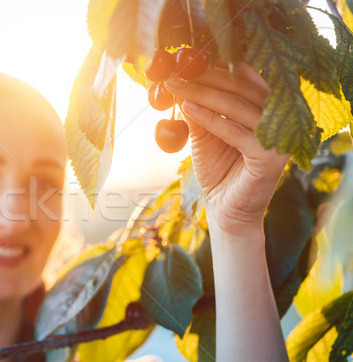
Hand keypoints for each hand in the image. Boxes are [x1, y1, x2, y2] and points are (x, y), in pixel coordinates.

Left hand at [165, 62, 288, 232]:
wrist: (224, 208)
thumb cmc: (217, 168)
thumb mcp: (204, 134)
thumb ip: (200, 108)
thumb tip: (182, 77)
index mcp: (268, 109)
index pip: (244, 80)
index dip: (216, 68)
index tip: (187, 59)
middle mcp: (280, 119)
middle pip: (242, 89)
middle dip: (206, 78)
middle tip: (176, 70)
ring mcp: (279, 137)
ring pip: (238, 108)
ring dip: (204, 94)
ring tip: (176, 86)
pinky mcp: (271, 157)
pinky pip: (238, 133)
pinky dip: (211, 120)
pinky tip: (188, 109)